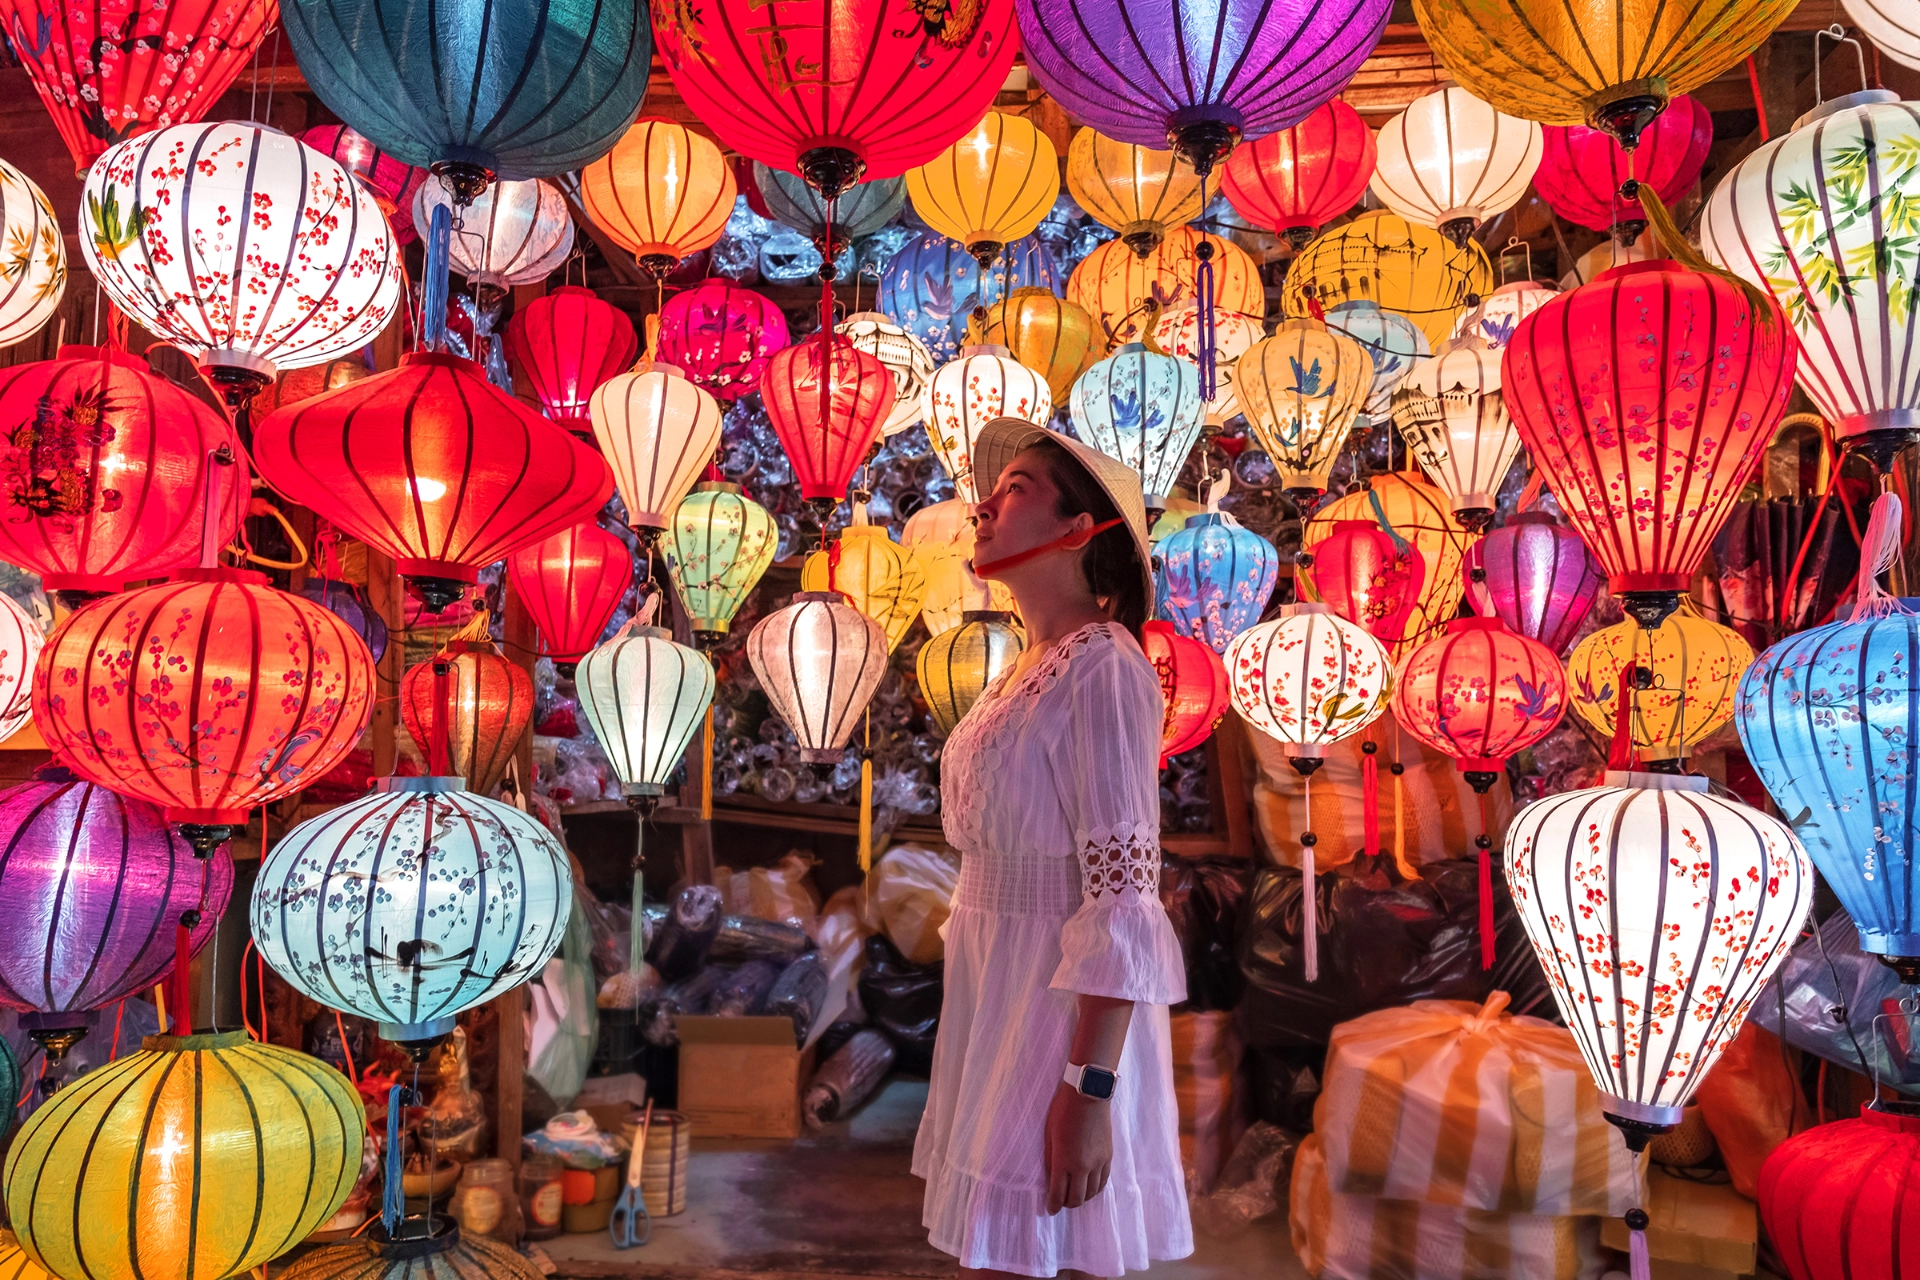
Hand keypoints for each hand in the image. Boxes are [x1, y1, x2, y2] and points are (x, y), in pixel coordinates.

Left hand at [1043, 1079, 1112, 1213]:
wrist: (1088, 1095)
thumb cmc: (1063, 1111)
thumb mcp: (1050, 1135)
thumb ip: (1052, 1159)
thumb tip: (1052, 1178)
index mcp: (1064, 1161)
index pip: (1058, 1194)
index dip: (1053, 1206)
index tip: (1051, 1209)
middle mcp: (1083, 1166)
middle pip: (1077, 1198)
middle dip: (1067, 1204)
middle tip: (1061, 1203)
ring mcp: (1098, 1162)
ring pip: (1092, 1193)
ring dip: (1082, 1198)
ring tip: (1075, 1195)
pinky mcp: (1109, 1156)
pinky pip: (1104, 1181)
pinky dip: (1095, 1188)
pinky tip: (1090, 1187)